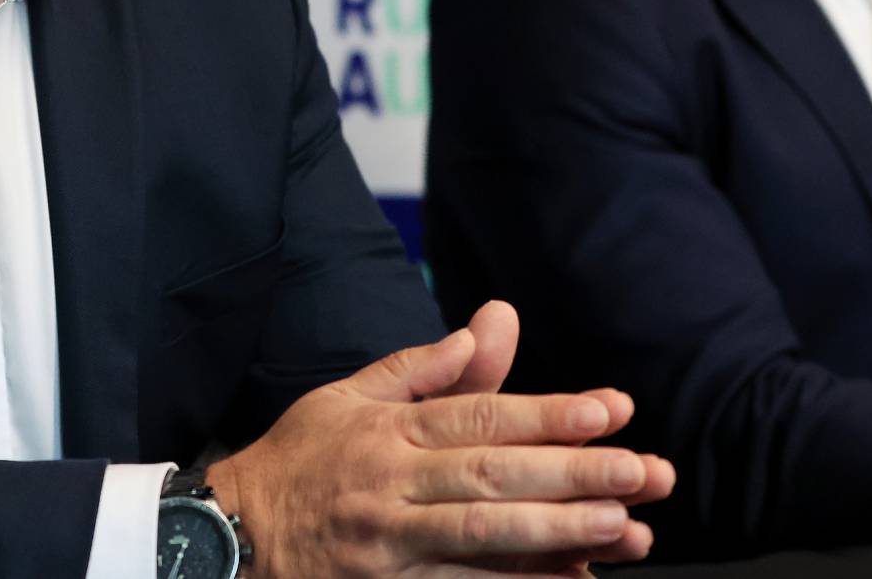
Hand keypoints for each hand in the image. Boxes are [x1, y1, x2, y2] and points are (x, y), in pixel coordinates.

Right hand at [205, 302, 674, 577]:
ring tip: (623, 528)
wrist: (231, 538)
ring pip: (485, 537)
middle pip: (493, 476)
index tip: (609, 410)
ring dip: (559, 534)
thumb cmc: (299, 461)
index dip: (548, 414)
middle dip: (573, 475)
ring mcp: (391, 545)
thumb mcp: (347, 397)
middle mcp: (392, 485)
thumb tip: (486, 326)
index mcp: (388, 431)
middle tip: (640, 471)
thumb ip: (421, 367)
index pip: (479, 417)